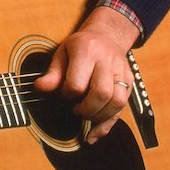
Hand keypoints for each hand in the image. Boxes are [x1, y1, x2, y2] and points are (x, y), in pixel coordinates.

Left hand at [32, 6, 138, 144]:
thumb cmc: (80, 46)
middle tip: (75, 110)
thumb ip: (52, 73)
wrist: (107, 35)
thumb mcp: (62, 53)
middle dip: (86, 109)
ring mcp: (121, 72)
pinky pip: (122, 108)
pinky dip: (108, 125)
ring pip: (117, 102)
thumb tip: (39, 88)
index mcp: (86, 51)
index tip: (63, 94)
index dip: (67, 94)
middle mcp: (107, 61)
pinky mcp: (130, 82)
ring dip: (99, 117)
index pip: (77, 83)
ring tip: (86, 117)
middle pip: (101, 93)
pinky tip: (94, 134)